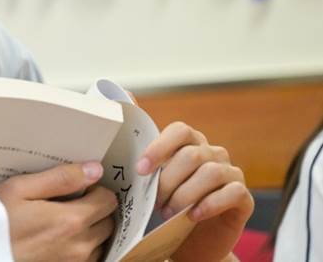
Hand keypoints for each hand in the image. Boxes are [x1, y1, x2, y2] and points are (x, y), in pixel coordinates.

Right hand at [0, 162, 116, 261]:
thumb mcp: (19, 188)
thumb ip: (60, 178)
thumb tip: (94, 169)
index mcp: (71, 220)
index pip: (108, 200)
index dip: (94, 188)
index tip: (77, 186)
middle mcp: (79, 246)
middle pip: (108, 221)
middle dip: (95, 208)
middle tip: (69, 201)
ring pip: (99, 242)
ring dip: (89, 229)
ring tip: (61, 221)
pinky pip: (87, 259)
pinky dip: (80, 247)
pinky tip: (57, 239)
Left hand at [137, 122, 253, 261]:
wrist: (192, 244)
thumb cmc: (170, 208)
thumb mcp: (154, 185)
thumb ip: (148, 164)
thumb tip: (130, 131)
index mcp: (191, 144)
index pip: (180, 131)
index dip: (159, 147)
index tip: (141, 170)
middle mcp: (214, 154)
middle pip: (191, 155)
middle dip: (168, 180)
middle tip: (156, 201)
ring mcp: (231, 174)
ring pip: (211, 173)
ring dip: (185, 194)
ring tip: (169, 212)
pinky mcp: (244, 198)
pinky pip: (232, 192)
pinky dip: (210, 204)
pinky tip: (193, 216)